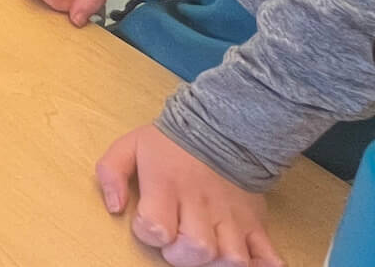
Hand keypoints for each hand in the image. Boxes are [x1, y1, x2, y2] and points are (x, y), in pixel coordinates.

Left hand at [96, 125, 282, 266]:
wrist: (221, 127)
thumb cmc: (169, 143)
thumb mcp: (130, 147)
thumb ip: (111, 173)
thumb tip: (114, 208)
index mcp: (168, 185)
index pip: (157, 227)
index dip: (148, 233)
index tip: (147, 223)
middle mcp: (202, 204)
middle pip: (197, 249)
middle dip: (181, 256)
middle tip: (176, 241)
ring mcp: (232, 216)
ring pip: (233, 258)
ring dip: (218, 262)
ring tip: (207, 249)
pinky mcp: (255, 222)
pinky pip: (268, 255)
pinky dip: (263, 266)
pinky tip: (250, 263)